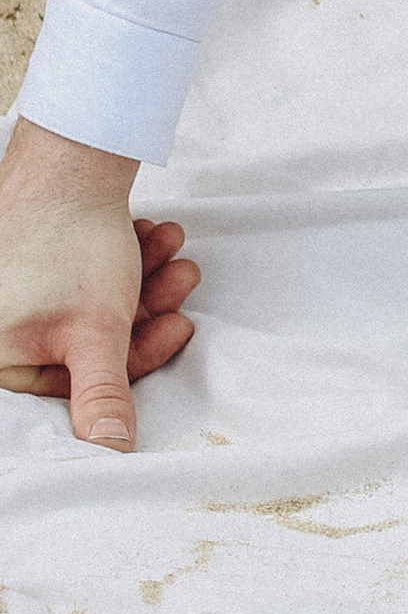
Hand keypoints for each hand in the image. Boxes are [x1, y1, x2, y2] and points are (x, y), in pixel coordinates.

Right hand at [0, 119, 198, 447]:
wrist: (69, 160)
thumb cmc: (72, 246)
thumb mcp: (95, 332)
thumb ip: (101, 396)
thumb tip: (109, 452)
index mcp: (1, 355)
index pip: (78, 381)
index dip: (139, 355)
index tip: (179, 327)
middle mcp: (3, 326)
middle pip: (92, 338)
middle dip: (148, 306)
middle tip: (184, 278)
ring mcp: (17, 289)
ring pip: (97, 300)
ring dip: (146, 278)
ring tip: (173, 248)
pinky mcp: (36, 258)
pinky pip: (88, 273)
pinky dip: (126, 258)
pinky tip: (152, 234)